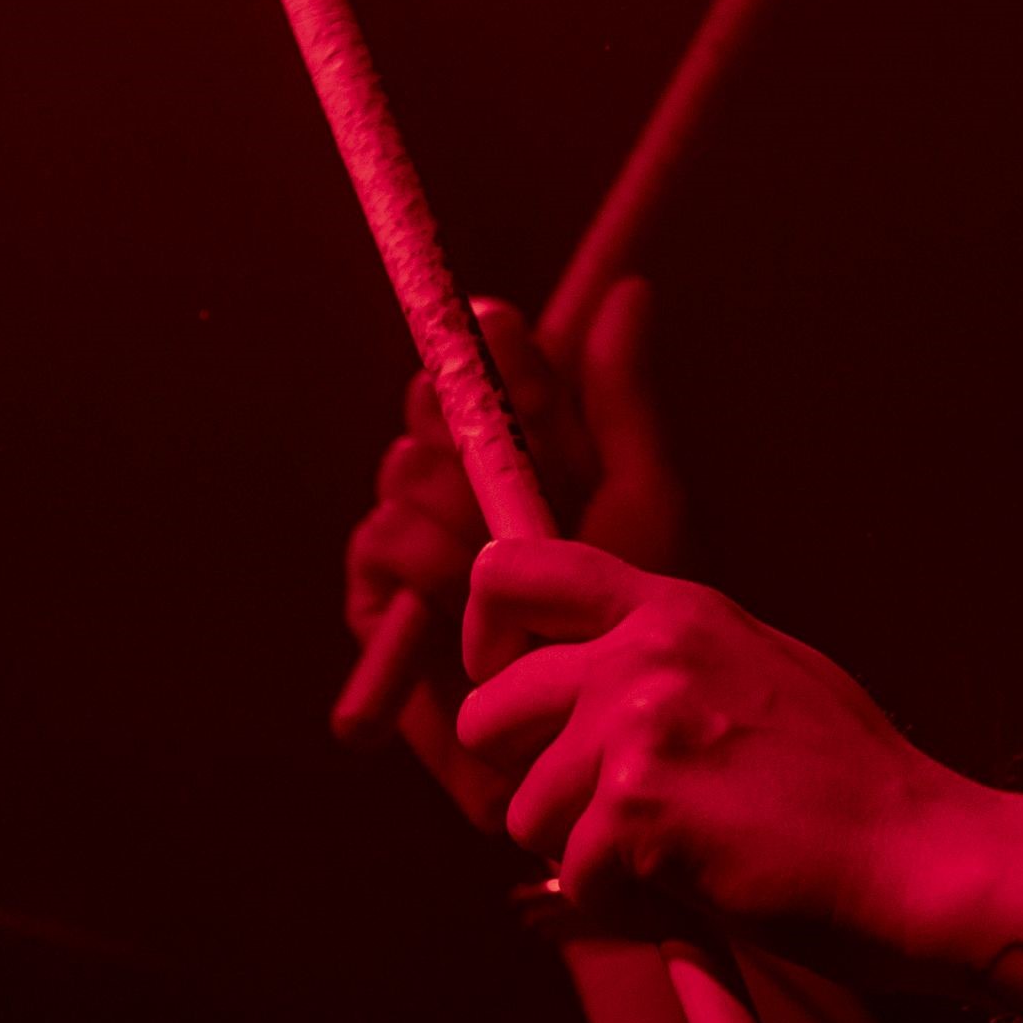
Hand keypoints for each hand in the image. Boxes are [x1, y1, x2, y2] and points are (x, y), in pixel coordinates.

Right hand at [336, 277, 679, 828]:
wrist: (593, 733)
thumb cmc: (628, 622)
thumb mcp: (644, 497)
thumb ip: (623, 398)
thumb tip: (625, 289)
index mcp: (526, 443)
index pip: (485, 358)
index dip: (493, 340)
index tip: (513, 330)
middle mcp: (463, 477)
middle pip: (430, 398)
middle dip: (469, 422)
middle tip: (514, 462)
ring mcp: (417, 536)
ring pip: (405, 468)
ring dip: (458, 510)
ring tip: (506, 563)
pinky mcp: (381, 599)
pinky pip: (377, 543)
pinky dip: (423, 567)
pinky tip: (465, 602)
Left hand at [454, 540, 973, 944]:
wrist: (923, 858)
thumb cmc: (852, 788)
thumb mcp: (758, 672)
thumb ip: (666, 662)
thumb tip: (574, 677)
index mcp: (676, 610)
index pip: (514, 572)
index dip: (487, 638)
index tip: (513, 690)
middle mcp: (646, 650)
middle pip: (489, 712)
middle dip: (532, 778)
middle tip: (609, 814)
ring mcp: (639, 725)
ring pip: (523, 813)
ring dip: (585, 855)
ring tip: (680, 856)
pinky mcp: (638, 808)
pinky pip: (574, 879)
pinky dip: (627, 908)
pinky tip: (700, 892)